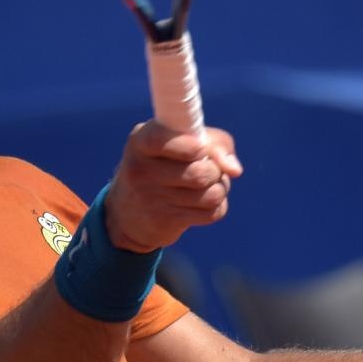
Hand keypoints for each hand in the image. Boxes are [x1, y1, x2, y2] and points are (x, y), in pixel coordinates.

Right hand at [102, 123, 242, 252]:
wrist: (127, 213)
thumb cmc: (163, 165)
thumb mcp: (176, 142)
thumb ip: (212, 142)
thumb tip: (236, 169)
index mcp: (141, 141)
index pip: (166, 140)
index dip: (195, 146)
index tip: (200, 149)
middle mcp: (141, 169)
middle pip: (200, 172)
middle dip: (216, 171)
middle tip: (210, 169)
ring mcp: (151, 198)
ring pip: (211, 194)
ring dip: (220, 188)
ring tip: (210, 185)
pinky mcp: (164, 221)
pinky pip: (211, 213)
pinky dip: (217, 206)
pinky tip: (204, 203)